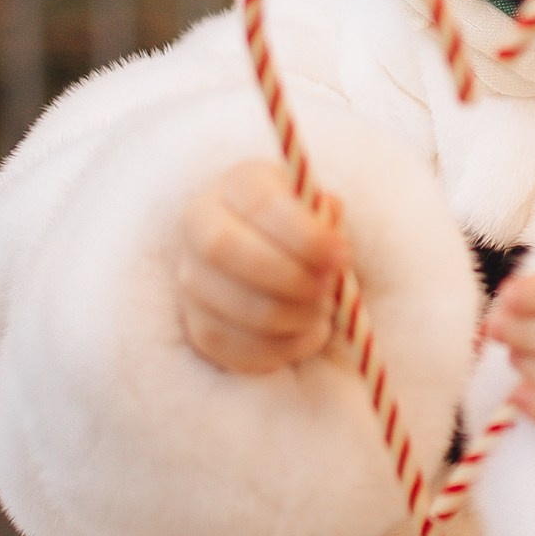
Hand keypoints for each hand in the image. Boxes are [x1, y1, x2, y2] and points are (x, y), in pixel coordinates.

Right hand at [175, 158, 348, 373]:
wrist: (267, 255)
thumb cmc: (299, 229)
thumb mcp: (316, 208)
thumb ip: (326, 215)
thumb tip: (330, 225)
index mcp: (234, 186)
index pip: (260, 204)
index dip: (304, 234)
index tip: (342, 256)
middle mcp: (199, 227)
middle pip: (227, 251)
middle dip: (290, 277)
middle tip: (328, 288)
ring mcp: (192, 280)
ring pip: (235, 306)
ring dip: (293, 317)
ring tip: (322, 310)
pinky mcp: (198, 326)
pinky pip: (236, 348)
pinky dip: (283, 348)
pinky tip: (309, 334)